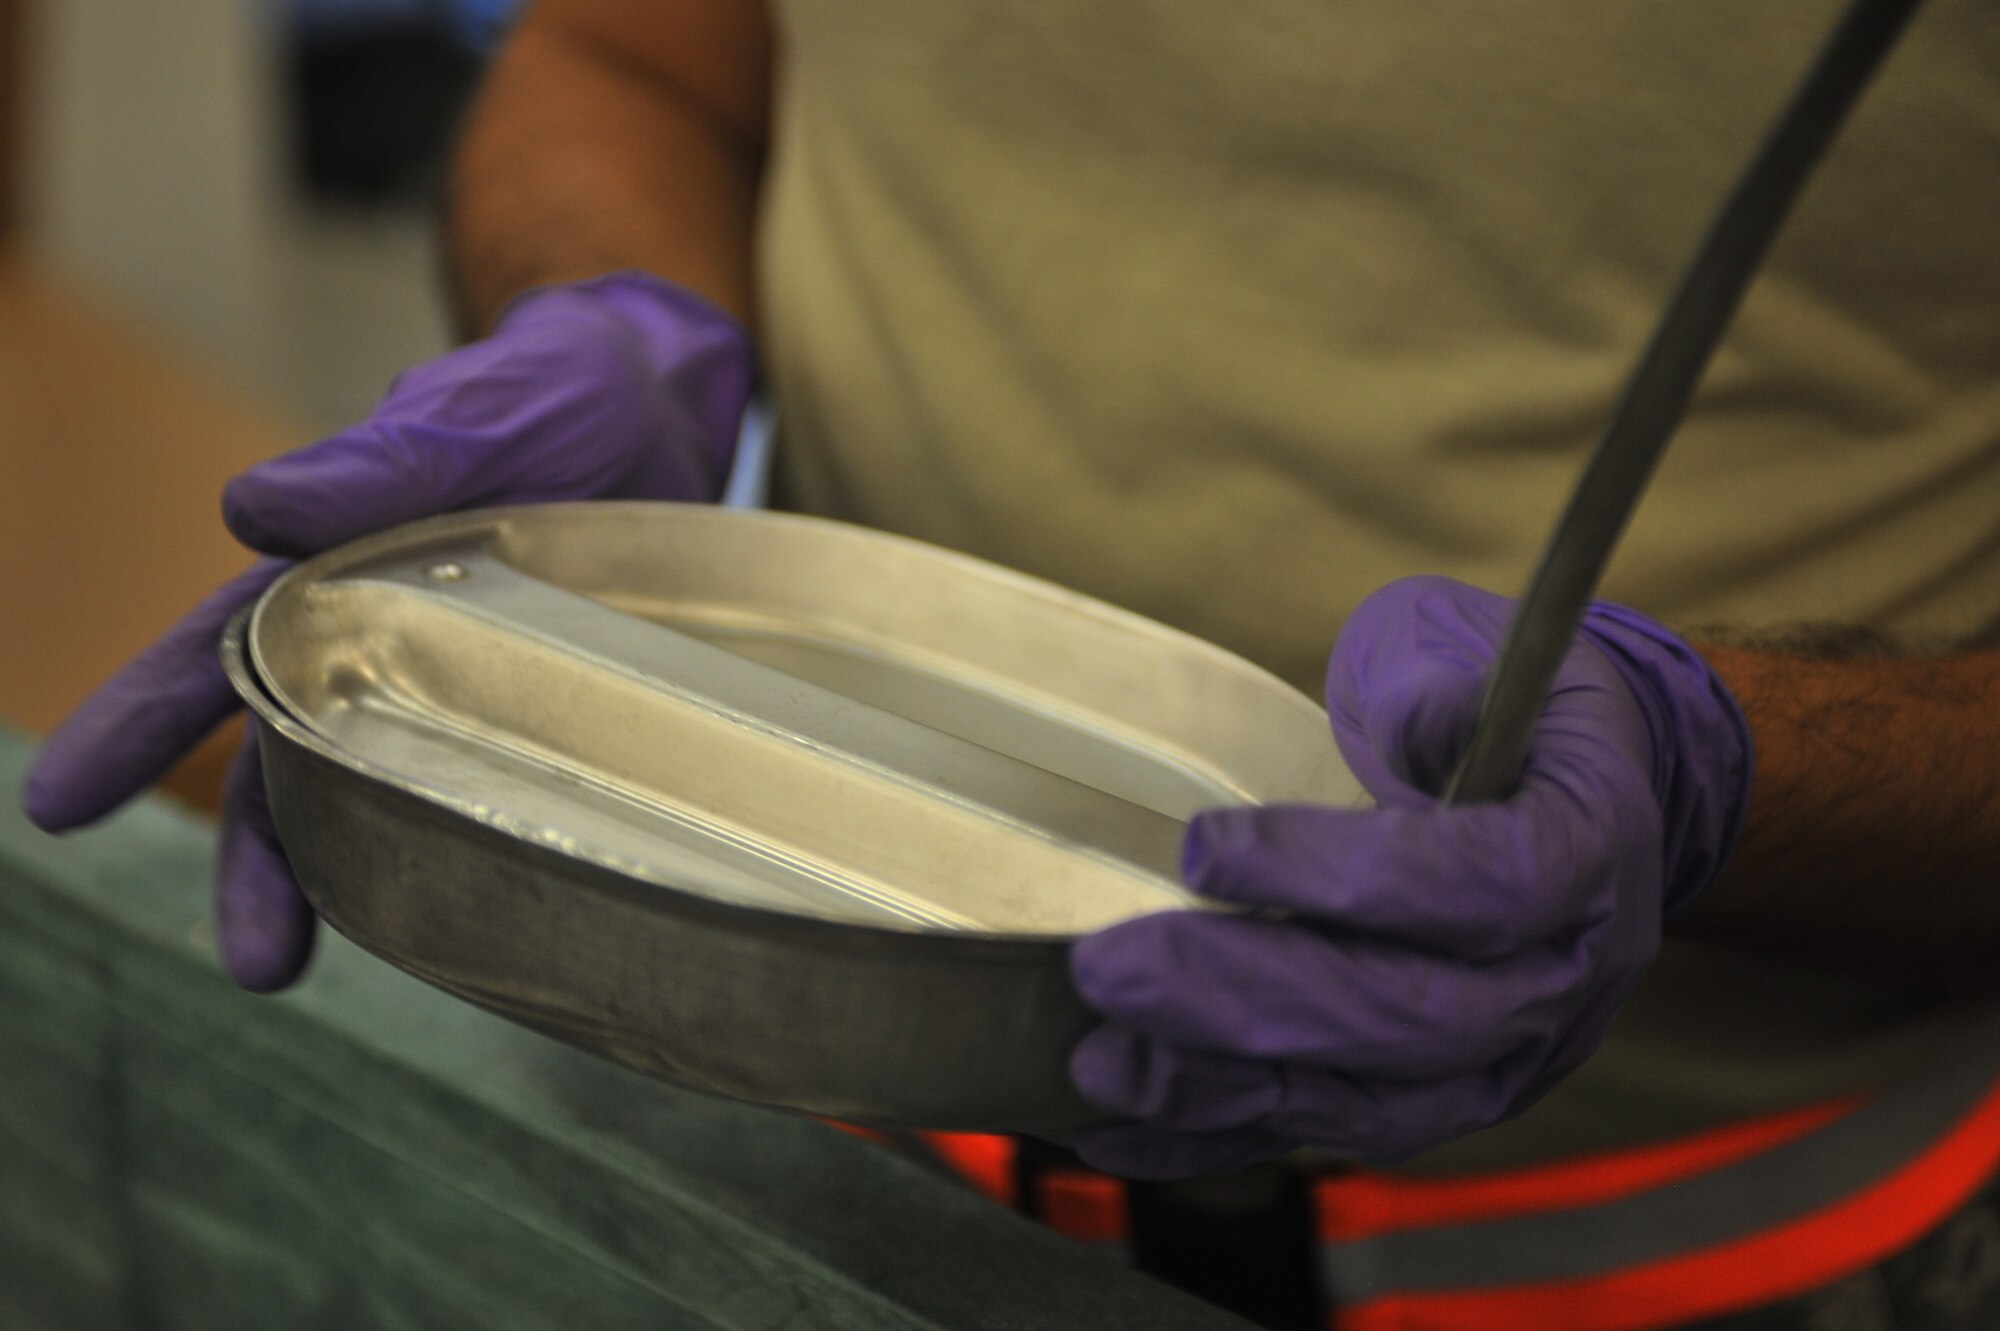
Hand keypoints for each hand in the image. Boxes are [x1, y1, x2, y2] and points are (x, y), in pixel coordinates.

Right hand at [21, 272, 753, 990]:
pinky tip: (478, 910)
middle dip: (267, 860)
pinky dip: (478, 844)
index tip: (59, 805)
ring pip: (392, 789)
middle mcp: (386, 641)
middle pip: (300, 758)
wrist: (663, 402)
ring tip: (337, 969)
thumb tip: (251, 509)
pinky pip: (502, 784)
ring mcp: (470, 680)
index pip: (221, 655)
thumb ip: (377, 463)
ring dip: (363, 876)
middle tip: (253, 961)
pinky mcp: (553, 702)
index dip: (143, 726)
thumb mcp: (466, 419)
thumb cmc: (541, 397)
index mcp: (334, 571)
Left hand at [1067, 576, 1752, 1179]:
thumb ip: (1421, 697)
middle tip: (1110, 970)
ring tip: (1097, 1059)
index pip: (1479, 885)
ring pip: (1369, 1104)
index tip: (1203, 850)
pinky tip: (1116, 1132)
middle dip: (1245, 998)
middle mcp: (1564, 978)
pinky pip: (1326, 1133)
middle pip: (1411, 1018)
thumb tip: (1365, 739)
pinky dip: (1218, 1137)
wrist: (1582, 802)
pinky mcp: (1439, 1100)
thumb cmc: (1508, 711)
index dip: (1341, 876)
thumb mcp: (1473, 658)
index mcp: (1587, 847)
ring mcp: (1508, 1061)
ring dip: (1220, 1088)